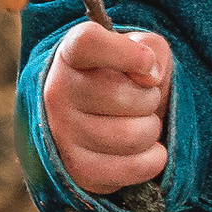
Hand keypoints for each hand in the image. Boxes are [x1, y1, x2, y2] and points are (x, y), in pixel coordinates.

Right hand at [43, 23, 171, 195]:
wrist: (106, 119)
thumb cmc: (128, 78)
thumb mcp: (143, 50)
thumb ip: (151, 48)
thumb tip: (150, 75)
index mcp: (71, 54)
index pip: (88, 42)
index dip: (124, 52)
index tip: (147, 62)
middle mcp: (57, 91)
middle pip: (122, 94)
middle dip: (149, 98)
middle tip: (142, 99)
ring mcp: (62, 133)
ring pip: (132, 135)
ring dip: (151, 129)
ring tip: (140, 122)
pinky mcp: (77, 169)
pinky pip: (134, 167)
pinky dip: (154, 159)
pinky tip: (145, 149)